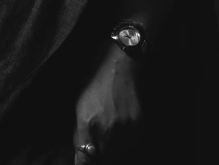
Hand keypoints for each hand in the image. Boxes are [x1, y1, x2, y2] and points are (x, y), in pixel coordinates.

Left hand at [73, 43, 142, 162]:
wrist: (120, 64)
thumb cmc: (95, 81)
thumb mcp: (80, 104)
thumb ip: (80, 131)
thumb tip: (82, 152)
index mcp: (87, 122)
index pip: (85, 157)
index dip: (85, 163)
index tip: (88, 160)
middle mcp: (105, 128)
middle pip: (103, 158)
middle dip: (100, 156)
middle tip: (100, 149)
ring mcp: (124, 127)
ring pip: (119, 154)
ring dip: (114, 151)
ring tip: (112, 140)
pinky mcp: (138, 124)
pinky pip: (133, 144)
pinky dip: (128, 144)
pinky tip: (124, 135)